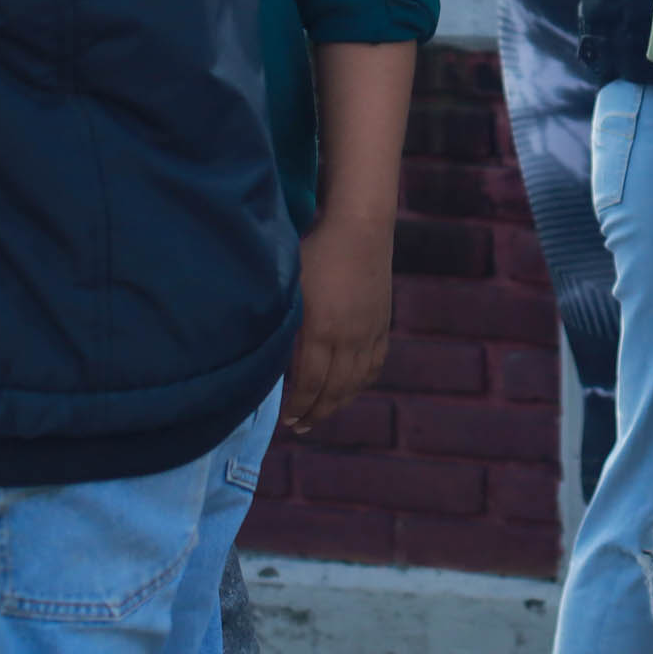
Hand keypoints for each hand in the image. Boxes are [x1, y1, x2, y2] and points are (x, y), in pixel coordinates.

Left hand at [280, 216, 394, 434]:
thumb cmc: (315, 250)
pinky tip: (352, 387)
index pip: (310, 383)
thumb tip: (269, 357)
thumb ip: (284, 325)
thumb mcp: (291, 287)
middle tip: (300, 427)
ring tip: (323, 414)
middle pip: (335, 389)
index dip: (298, 406)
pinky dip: (363, 382)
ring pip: (358, 381)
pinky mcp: (383, 322)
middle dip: (316, 412)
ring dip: (340, 402)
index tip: (286, 421)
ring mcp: (370, 331)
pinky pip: (376, 363)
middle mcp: (350, 338)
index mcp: (323, 331)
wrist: (360, 226)